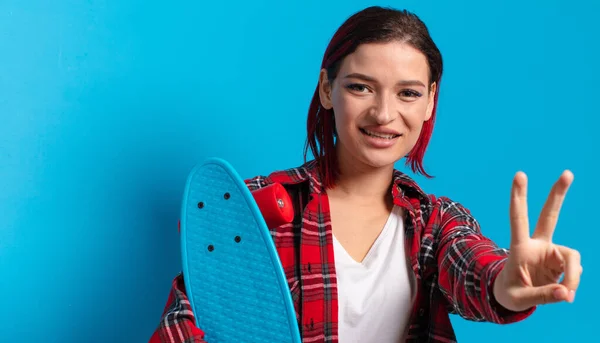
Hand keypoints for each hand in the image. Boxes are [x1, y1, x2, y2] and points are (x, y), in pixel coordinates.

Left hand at [493, 170, 581, 311]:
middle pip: (549, 215)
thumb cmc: (510, 294)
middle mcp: (537, 245)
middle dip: (558, 195)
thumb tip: (568, 292)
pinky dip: (573, 283)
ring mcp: (550, 252)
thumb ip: (543, 296)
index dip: (518, 197)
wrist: (512, 296)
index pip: (518, 218)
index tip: (520, 174)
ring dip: (573, 276)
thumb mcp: (520, 299)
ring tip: (567, 294)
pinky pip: (575, 271)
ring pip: (573, 257)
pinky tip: (565, 292)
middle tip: (568, 173)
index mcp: (519, 247)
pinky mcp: (561, 262)